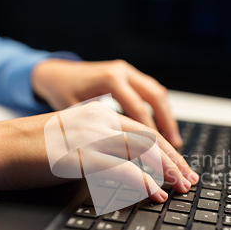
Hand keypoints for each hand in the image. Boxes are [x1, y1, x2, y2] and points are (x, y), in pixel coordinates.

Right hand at [0, 101, 197, 202]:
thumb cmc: (30, 150)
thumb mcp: (73, 143)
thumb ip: (100, 151)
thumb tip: (126, 172)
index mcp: (98, 116)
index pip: (142, 131)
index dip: (166, 150)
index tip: (181, 168)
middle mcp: (97, 121)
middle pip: (147, 139)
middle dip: (173, 161)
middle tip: (189, 181)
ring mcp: (88, 135)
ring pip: (139, 149)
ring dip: (164, 170)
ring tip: (179, 188)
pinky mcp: (77, 154)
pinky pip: (117, 166)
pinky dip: (140, 180)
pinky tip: (152, 192)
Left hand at [31, 59, 183, 147]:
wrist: (55, 72)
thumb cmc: (60, 93)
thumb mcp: (74, 113)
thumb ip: (95, 130)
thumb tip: (112, 158)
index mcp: (110, 80)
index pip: (138, 110)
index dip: (149, 135)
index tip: (158, 157)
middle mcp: (123, 72)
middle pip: (156, 99)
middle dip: (168, 127)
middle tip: (176, 151)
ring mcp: (129, 72)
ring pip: (158, 95)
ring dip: (168, 120)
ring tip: (175, 146)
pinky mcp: (130, 76)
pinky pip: (152, 93)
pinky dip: (160, 112)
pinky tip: (163, 132)